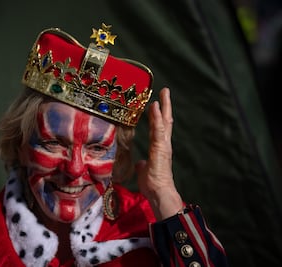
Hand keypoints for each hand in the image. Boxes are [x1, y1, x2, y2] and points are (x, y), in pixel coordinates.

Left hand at [136, 87, 183, 219]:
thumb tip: (139, 163)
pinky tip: (155, 107)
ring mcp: (163, 145)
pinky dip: (156, 118)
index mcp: (159, 148)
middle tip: (165, 91)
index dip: (158, 116)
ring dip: (163, 107)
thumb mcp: (143, 171)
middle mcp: (163, 144)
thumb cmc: (152, 184)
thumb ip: (142, 164)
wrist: (158, 193)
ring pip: (164, 122)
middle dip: (165, 106)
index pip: (159, 128)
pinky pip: (158, 130)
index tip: (157, 104)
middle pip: (166, 121)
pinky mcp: (160, 148)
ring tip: (163, 93)